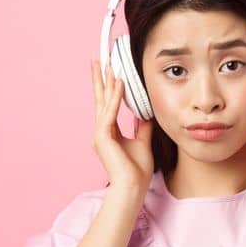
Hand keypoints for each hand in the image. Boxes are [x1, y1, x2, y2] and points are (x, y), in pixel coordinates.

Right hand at [91, 59, 153, 192]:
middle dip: (101, 79)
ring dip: (106, 82)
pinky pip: (110, 112)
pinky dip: (115, 98)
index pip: (108, 104)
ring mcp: (100, 133)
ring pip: (103, 102)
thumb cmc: (137, 169)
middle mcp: (101, 131)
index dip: (109, 87)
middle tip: (99, 60)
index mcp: (108, 132)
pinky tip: (118, 84)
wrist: (132, 186)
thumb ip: (142, 126)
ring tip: (107, 65)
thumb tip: (146, 113)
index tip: (110, 72)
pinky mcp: (103, 137)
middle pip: (101, 99)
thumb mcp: (143, 142)